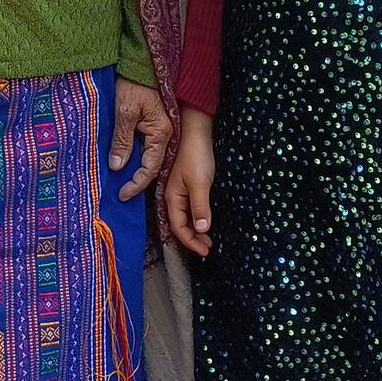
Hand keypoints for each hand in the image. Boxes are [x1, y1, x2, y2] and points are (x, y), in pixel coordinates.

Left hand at [109, 78, 173, 202]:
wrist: (141, 63)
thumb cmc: (134, 84)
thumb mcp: (125, 112)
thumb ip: (122, 140)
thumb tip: (118, 166)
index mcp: (160, 133)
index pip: (150, 168)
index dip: (136, 184)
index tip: (122, 194)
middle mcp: (164, 134)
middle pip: (151, 165)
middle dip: (136, 180)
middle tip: (119, 192)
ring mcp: (159, 129)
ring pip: (147, 156)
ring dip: (134, 168)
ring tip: (118, 180)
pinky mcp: (152, 124)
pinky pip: (145, 145)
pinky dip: (134, 155)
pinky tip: (121, 160)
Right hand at [165, 111, 214, 256]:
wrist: (196, 129)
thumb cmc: (196, 154)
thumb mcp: (200, 183)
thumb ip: (199, 207)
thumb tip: (201, 230)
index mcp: (172, 197)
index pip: (178, 228)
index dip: (191, 242)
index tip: (206, 251)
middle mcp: (172, 195)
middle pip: (179, 224)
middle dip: (192, 239)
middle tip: (209, 248)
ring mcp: (178, 189)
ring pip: (183, 216)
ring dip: (195, 229)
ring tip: (208, 238)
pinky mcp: (186, 182)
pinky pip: (188, 206)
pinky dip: (196, 217)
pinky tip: (204, 218)